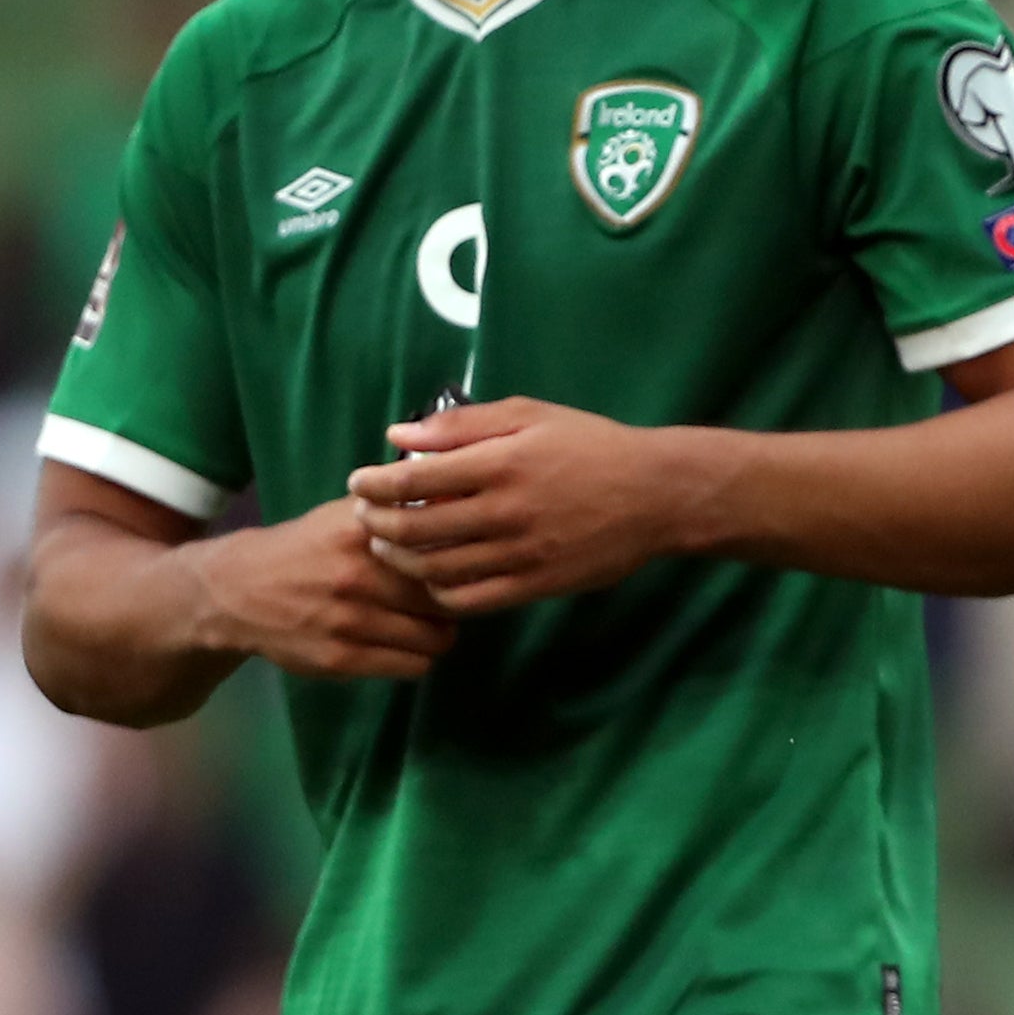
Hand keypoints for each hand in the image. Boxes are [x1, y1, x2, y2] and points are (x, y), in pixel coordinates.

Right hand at [183, 496, 455, 680]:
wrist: (238, 591)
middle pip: (445, 598)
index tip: (462, 563)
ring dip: (439, 634)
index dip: (461, 560)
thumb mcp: (347, 515)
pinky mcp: (340, 659)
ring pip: (435, 638)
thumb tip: (458, 499)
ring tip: (426, 624)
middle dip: (454, 601)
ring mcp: (348, 621)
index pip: (442, 550)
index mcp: (363, 532)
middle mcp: (357, 576)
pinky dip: (417, 658)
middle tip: (445, 599)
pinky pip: (411, 667)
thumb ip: (399, 508)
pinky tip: (404, 645)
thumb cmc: (308, 548)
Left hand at [347, 398, 683, 612]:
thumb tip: (399, 437)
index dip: (373, 484)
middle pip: (415, 529)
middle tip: (363, 517)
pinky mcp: (536, 586)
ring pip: (436, 569)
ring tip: (388, 546)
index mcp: (501, 464)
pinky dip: (440, 592)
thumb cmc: (591, 445)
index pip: (414, 480)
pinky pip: (471, 599)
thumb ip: (463, 425)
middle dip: (375, 523)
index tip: (358, 482)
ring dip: (400, 559)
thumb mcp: (530, 415)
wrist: (655, 495)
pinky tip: (433, 577)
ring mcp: (521, 554)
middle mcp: (506, 512)